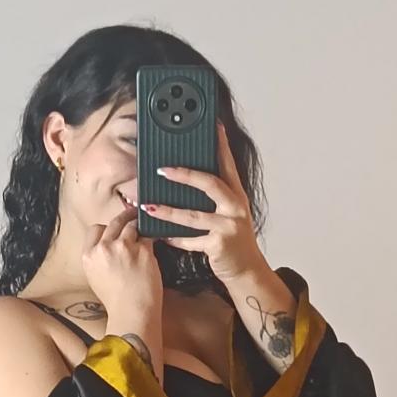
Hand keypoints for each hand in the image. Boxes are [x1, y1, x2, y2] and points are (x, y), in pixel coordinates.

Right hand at [82, 203, 163, 314]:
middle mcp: (104, 248)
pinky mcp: (143, 249)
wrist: (133, 312)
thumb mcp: (95, 278)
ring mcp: (124, 247)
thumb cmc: (116, 300)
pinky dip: (151, 237)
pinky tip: (155, 239)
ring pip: (132, 225)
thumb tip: (109, 245)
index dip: (107, 228)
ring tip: (146, 227)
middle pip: (114, 222)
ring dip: (139, 226)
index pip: (95, 229)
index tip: (115, 230)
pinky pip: (148, 236)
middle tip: (133, 214)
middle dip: (125, 217)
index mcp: (89, 255)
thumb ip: (99, 258)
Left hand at [145, 119, 264, 282]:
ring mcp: (228, 226)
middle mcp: (235, 207)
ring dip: (168, 211)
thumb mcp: (229, 213)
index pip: (227, 164)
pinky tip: (161, 234)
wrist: (246, 269)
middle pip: (210, 183)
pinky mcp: (218, 245)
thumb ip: (215, 197)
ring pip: (193, 215)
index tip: (212, 126)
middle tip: (162, 170)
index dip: (220, 145)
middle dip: (185, 175)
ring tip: (149, 205)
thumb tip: (189, 178)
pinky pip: (190, 240)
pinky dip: (174, 238)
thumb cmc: (233, 239)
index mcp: (236, 195)